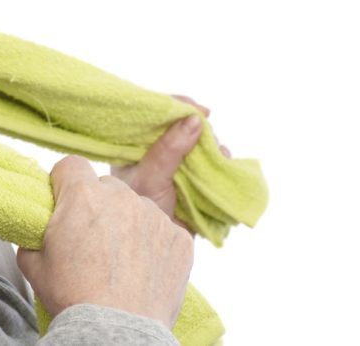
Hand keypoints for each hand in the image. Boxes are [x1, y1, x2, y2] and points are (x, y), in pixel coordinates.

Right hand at [17, 155, 193, 326]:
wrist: (115, 333)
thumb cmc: (74, 299)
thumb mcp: (33, 264)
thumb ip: (34, 235)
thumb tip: (38, 231)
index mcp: (82, 196)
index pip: (70, 165)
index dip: (64, 183)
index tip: (63, 202)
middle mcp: (121, 196)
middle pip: (105, 186)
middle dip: (97, 205)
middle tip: (91, 240)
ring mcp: (154, 216)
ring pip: (136, 207)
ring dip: (127, 224)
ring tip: (119, 261)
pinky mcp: (179, 238)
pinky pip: (163, 231)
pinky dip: (154, 245)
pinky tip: (142, 271)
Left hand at [111, 95, 229, 225]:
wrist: (152, 252)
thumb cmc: (137, 214)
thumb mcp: (149, 178)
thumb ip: (168, 149)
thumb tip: (194, 119)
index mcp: (135, 147)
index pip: (154, 115)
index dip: (177, 106)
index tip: (200, 110)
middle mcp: (155, 154)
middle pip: (183, 126)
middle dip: (201, 129)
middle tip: (210, 138)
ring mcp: (176, 168)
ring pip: (201, 145)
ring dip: (214, 147)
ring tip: (219, 156)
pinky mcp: (194, 183)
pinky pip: (212, 165)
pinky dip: (221, 164)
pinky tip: (225, 166)